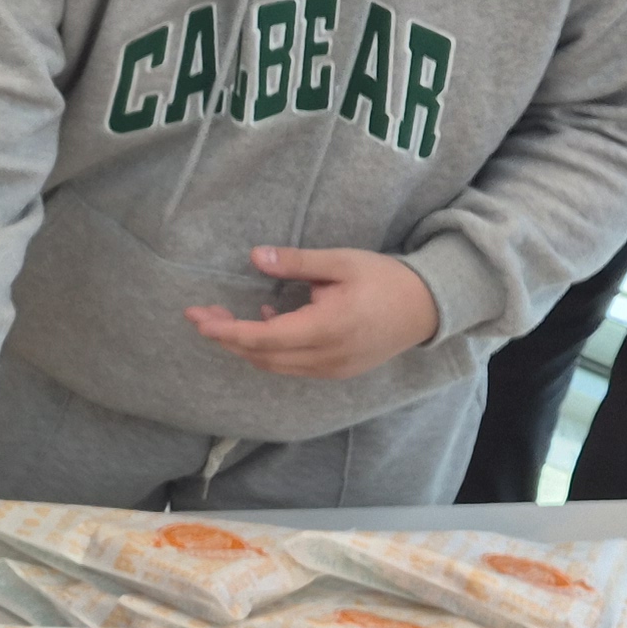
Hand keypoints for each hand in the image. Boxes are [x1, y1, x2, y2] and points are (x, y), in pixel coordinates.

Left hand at [185, 246, 439, 377]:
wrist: (429, 307)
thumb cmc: (385, 279)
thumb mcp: (341, 262)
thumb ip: (297, 262)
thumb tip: (255, 257)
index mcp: (326, 329)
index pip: (263, 338)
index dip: (226, 331)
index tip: (197, 319)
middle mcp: (326, 357)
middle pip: (262, 356)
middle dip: (228, 337)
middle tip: (202, 315)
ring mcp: (332, 369)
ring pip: (276, 365)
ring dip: (247, 345)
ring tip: (225, 318)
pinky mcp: (338, 370)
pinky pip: (293, 366)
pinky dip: (271, 350)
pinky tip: (268, 320)